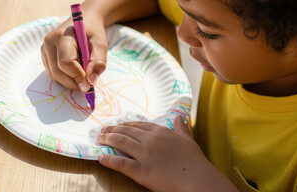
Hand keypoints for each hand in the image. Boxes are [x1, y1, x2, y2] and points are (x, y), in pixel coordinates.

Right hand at [41, 13, 107, 90]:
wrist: (84, 20)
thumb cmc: (93, 32)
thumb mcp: (101, 44)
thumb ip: (98, 62)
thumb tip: (91, 80)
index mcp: (62, 35)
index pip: (65, 62)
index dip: (77, 76)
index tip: (89, 85)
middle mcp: (49, 42)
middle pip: (57, 71)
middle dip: (73, 82)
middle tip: (88, 85)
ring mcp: (44, 49)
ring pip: (54, 75)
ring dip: (70, 81)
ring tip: (83, 75)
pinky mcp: (45, 56)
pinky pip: (53, 73)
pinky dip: (65, 78)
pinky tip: (76, 71)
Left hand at [97, 116, 223, 191]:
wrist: (198, 179)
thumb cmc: (195, 162)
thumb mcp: (188, 140)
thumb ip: (181, 128)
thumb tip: (179, 118)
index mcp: (162, 132)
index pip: (139, 125)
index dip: (126, 125)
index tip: (118, 125)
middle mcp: (151, 140)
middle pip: (126, 132)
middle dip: (112, 130)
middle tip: (102, 130)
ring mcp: (145, 155)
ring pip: (121, 143)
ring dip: (107, 140)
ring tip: (99, 139)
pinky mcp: (141, 171)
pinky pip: (121, 163)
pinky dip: (109, 160)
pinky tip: (101, 158)